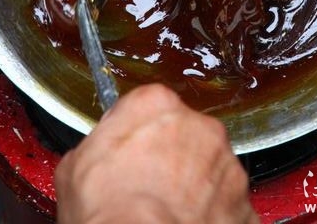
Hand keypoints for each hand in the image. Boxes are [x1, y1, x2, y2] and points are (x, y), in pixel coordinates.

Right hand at [55, 83, 258, 223]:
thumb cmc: (109, 212)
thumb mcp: (74, 167)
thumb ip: (97, 145)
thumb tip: (93, 155)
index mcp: (156, 104)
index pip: (148, 107)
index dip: (136, 134)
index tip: (128, 153)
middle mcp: (199, 126)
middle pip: (185, 134)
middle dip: (171, 157)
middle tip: (147, 186)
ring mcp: (225, 165)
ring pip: (209, 168)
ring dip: (194, 185)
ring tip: (167, 211)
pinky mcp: (242, 203)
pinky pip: (225, 204)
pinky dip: (211, 214)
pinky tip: (186, 223)